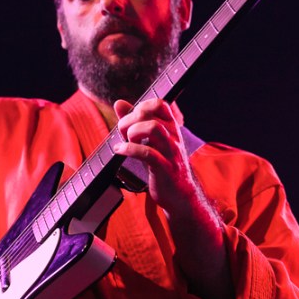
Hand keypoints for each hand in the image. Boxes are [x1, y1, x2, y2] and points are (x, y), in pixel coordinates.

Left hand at [113, 98, 198, 214]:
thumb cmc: (163, 165)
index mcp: (171, 128)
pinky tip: (120, 150)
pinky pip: (147, 153)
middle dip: (129, 120)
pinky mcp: (165, 168)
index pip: (159, 103)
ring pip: (153, 128)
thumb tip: (118, 103)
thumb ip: (135, 121)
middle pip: (150, 114)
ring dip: (132, 132)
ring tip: (125, 141)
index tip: (132, 119)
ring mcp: (170, 152)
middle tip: (123, 133)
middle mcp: (173, 136)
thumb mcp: (149, 141)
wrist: (180, 195)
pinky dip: (129, 149)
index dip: (141, 106)